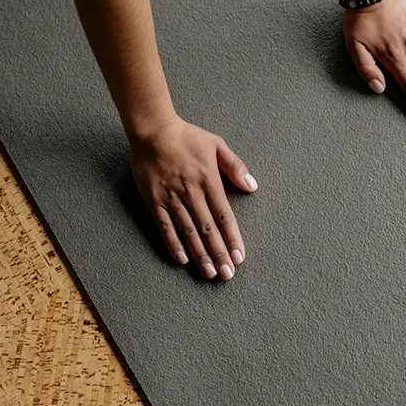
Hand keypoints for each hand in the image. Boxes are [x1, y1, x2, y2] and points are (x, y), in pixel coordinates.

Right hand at [129, 117, 257, 279]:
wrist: (153, 130)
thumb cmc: (187, 137)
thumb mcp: (217, 145)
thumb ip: (236, 167)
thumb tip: (252, 187)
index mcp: (209, 182)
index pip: (224, 217)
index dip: (232, 239)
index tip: (240, 257)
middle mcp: (191, 194)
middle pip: (208, 230)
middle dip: (219, 254)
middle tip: (227, 275)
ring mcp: (171, 199)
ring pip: (188, 233)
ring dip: (200, 254)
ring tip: (209, 273)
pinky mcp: (153, 201)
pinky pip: (165, 227)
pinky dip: (173, 244)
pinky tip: (183, 260)